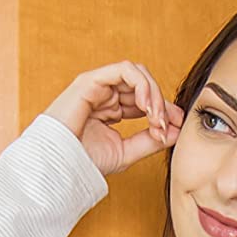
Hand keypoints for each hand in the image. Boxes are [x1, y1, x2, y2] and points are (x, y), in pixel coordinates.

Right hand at [43, 61, 183, 176]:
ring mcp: (97, 86)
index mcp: (111, 110)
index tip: (176, 126)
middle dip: (161, 103)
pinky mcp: (91, 80)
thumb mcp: (126, 152)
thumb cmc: (82, 162)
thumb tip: (178, 130)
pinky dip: (142, 84)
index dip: (163, 110)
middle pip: (143, 86)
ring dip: (153, 94)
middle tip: (166, 125)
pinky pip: (125, 70)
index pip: (143, 101)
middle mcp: (105, 95)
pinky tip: (146, 105)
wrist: (59, 167)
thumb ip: (151, 140)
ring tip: (156, 117)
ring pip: (137, 74)